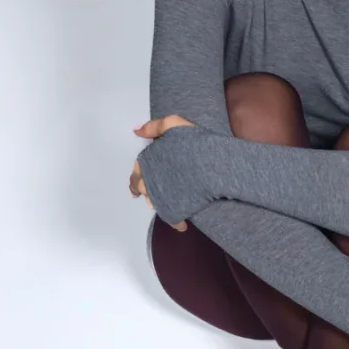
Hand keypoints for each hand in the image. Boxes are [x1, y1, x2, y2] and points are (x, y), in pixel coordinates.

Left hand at [129, 114, 195, 231]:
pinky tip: (182, 224)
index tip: (135, 186)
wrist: (213, 166)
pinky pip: (172, 219)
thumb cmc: (195, 143)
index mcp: (147, 162)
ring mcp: (161, 198)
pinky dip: (177, 223)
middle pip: (143, 189)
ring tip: (163, 204)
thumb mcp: (174, 124)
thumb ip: (153, 127)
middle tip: (146, 197)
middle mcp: (150, 182)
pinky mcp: (174, 211)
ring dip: (157, 204)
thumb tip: (136, 131)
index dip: (136, 177)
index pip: (136, 171)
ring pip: (155, 204)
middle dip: (143, 192)